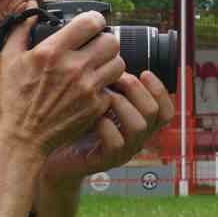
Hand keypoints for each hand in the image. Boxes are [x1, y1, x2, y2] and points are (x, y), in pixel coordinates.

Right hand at [0, 11, 123, 157]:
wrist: (21, 139)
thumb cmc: (11, 100)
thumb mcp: (8, 59)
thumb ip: (21, 28)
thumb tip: (29, 4)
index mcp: (53, 51)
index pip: (91, 22)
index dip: (94, 20)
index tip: (91, 24)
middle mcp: (74, 67)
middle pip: (111, 41)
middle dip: (105, 40)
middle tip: (96, 46)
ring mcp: (87, 88)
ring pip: (118, 64)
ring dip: (110, 63)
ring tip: (97, 66)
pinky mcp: (95, 107)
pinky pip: (112, 89)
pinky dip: (105, 88)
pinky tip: (92, 89)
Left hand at [43, 70, 176, 184]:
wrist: (52, 151)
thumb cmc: (73, 122)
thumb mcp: (96, 99)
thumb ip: (111, 85)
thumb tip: (115, 56)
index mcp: (138, 122)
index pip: (165, 110)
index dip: (160, 90)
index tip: (144, 72)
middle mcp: (136, 138)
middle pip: (155, 113)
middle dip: (136, 90)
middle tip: (117, 78)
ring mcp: (123, 151)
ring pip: (139, 126)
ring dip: (122, 104)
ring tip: (103, 95)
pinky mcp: (106, 160)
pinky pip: (117, 143)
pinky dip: (106, 125)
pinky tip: (92, 116)